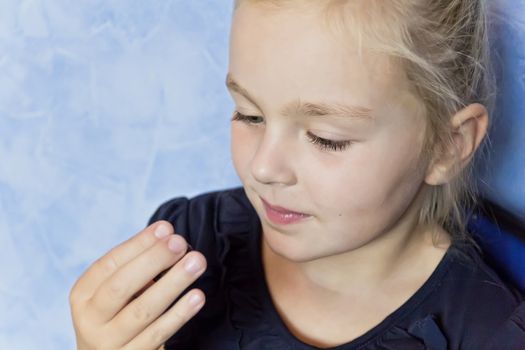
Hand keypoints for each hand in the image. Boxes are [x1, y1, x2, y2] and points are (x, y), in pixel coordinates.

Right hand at [69, 221, 206, 349]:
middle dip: (153, 260)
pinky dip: (179, 314)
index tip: (165, 228)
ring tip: (196, 263)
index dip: (138, 244)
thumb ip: (137, 266)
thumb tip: (168, 236)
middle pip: (121, 286)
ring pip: (142, 310)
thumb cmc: (119, 315)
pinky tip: (197, 296)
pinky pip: (157, 334)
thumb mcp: (117, 292)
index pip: (109, 264)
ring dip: (173, 283)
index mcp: (83, 294)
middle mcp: (90, 319)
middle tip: (180, 242)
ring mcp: (108, 343)